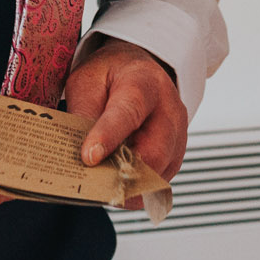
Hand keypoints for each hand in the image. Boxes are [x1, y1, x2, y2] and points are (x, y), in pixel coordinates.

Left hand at [62, 36, 187, 207]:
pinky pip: (158, 181)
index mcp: (144, 83)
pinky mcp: (177, 155)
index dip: (108, 137)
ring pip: (158, 174)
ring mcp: (178, 134)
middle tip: (91, 183)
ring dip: (128, 185)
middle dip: (121, 173)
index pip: (129, 113)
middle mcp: (169, 110)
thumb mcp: (88, 81)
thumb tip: (81, 152)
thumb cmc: (112, 75)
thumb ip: (84, 112)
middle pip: (153, 152)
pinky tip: (115, 183)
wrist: (139, 71)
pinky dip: (135, 188)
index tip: (88, 158)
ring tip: (99, 185)